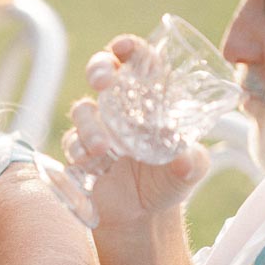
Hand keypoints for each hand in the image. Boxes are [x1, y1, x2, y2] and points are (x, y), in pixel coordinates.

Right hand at [64, 36, 208, 229]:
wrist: (144, 215)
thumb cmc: (169, 180)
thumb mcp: (191, 169)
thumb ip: (191, 161)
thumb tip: (184, 158)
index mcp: (150, 99)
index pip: (139, 62)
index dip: (130, 49)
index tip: (123, 48)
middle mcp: (121, 107)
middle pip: (102, 71)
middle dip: (98, 69)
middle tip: (102, 82)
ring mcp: (99, 127)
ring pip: (83, 110)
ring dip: (89, 125)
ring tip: (101, 149)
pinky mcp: (81, 150)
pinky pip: (72, 141)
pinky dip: (80, 151)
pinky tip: (95, 167)